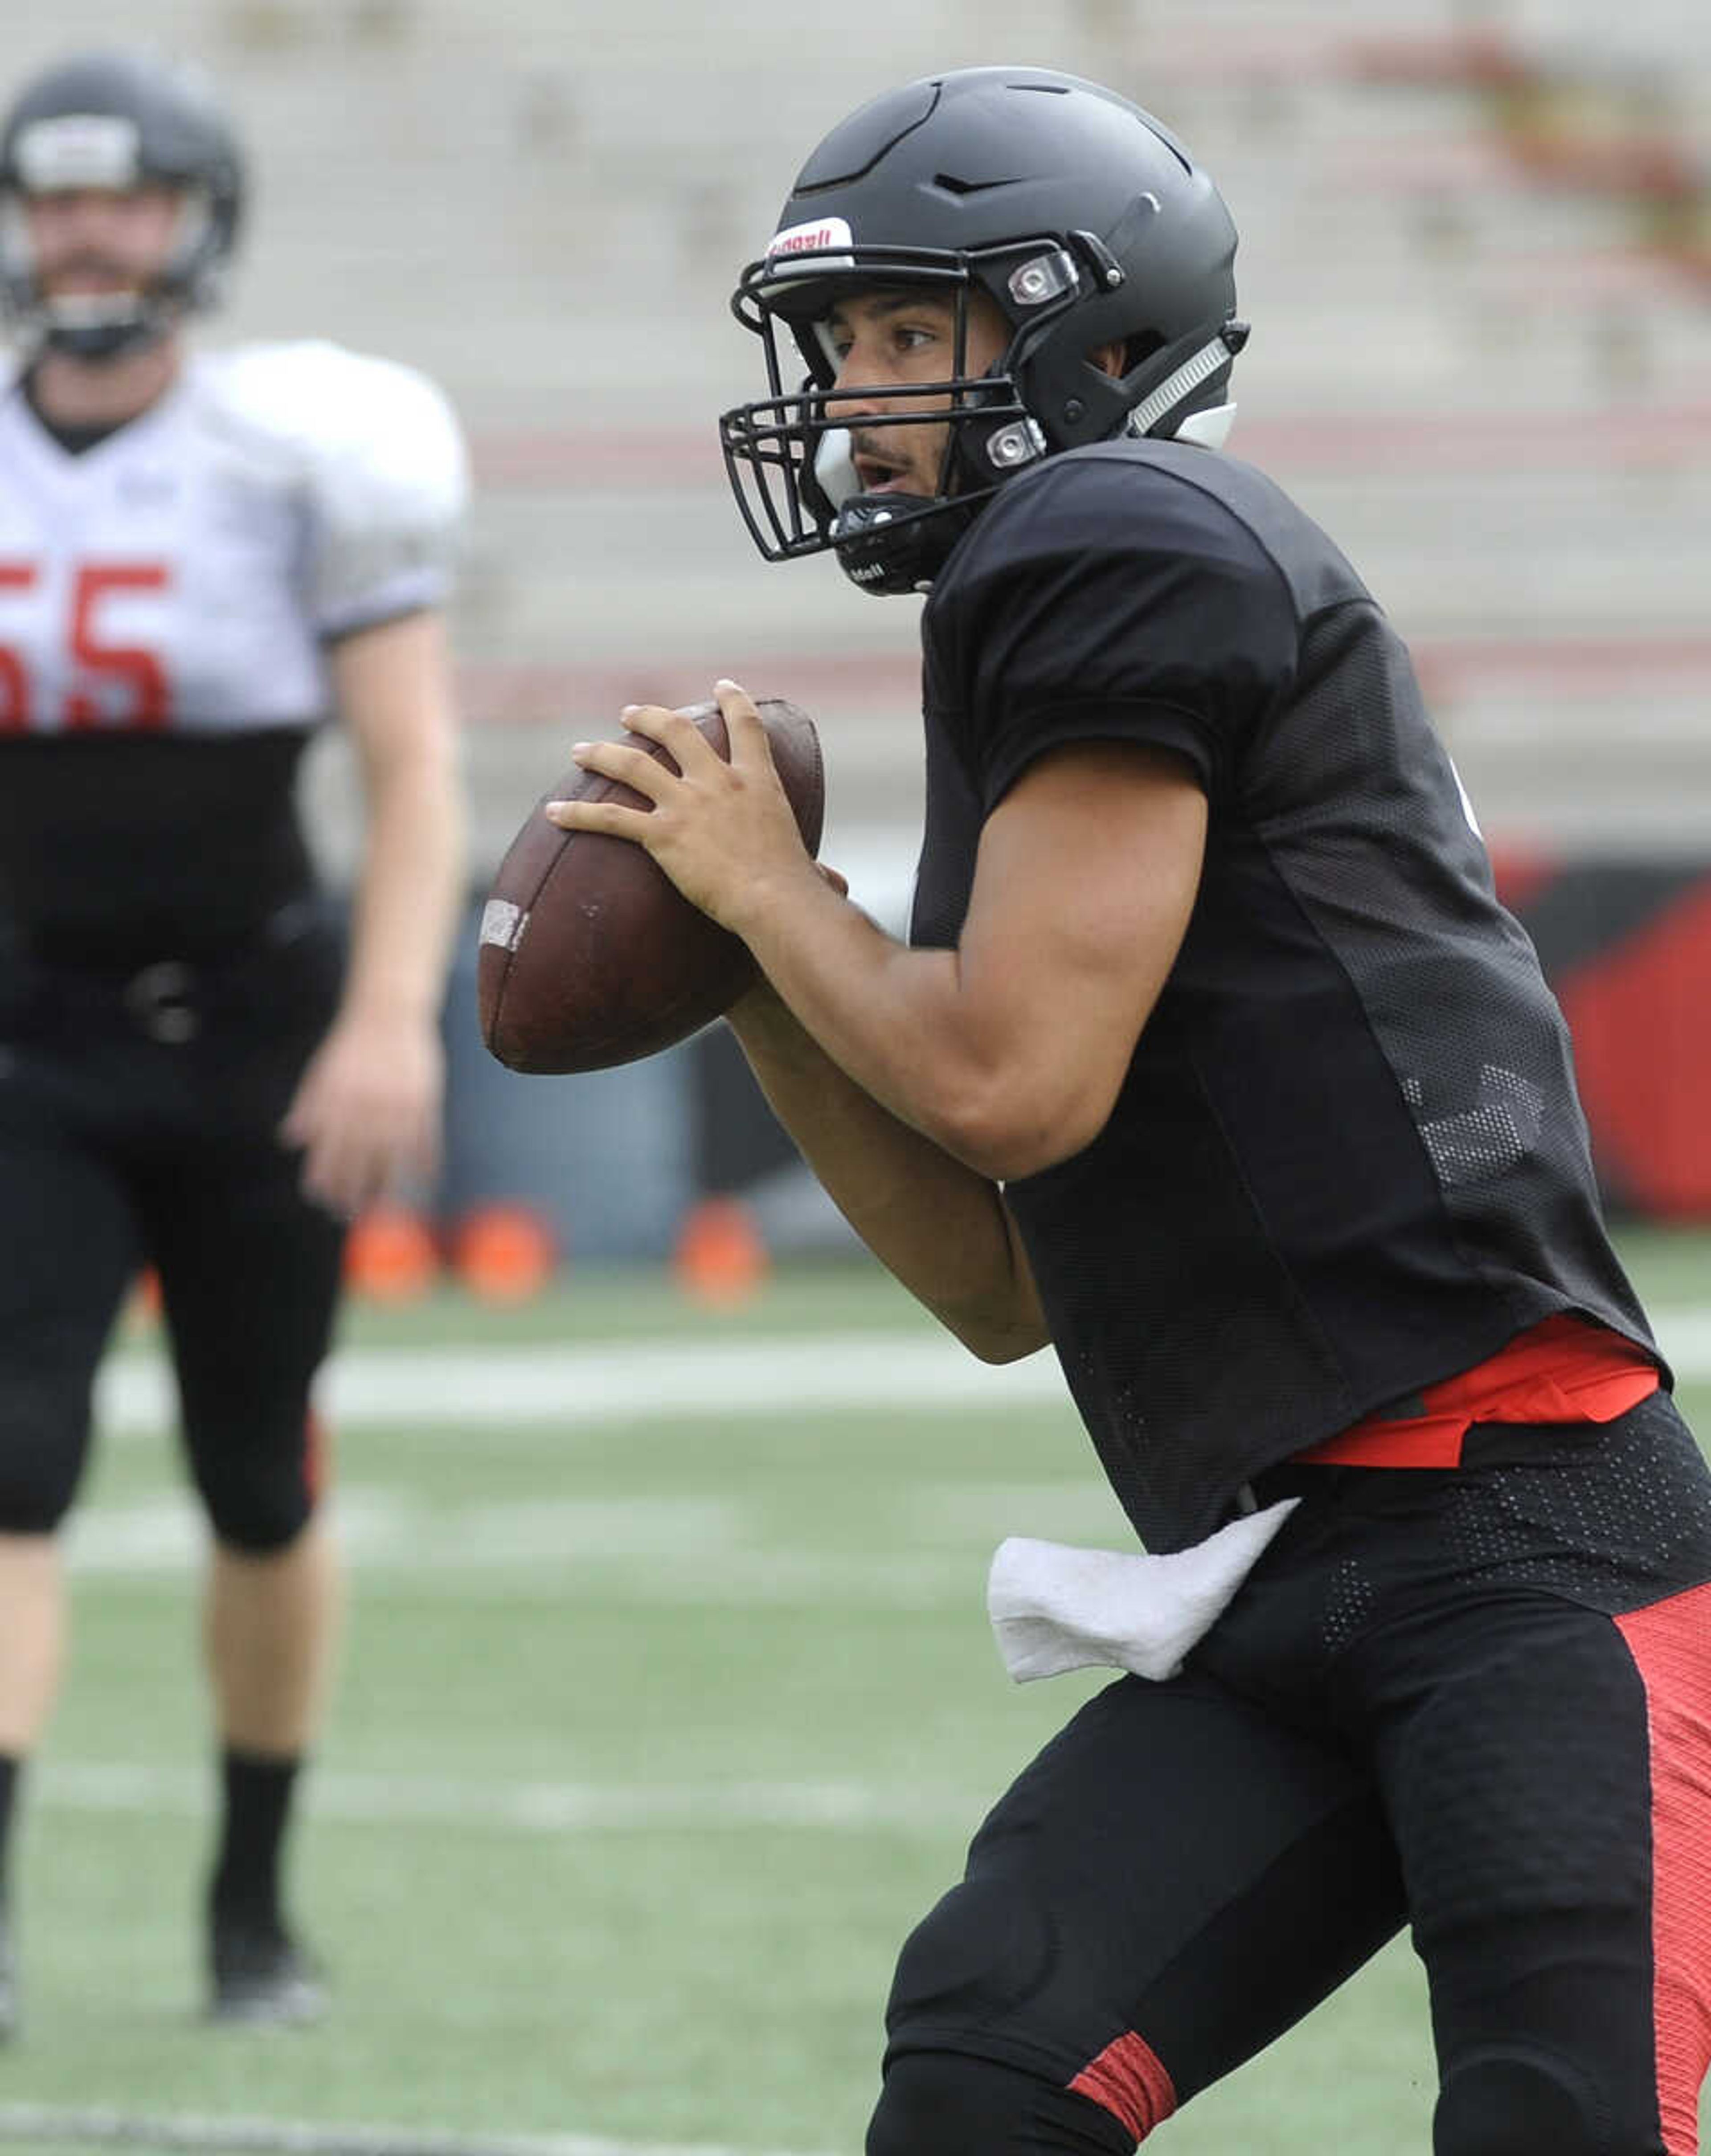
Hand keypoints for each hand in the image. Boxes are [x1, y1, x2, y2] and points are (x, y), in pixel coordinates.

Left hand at [279, 1006, 443, 1217]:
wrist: (388, 1014)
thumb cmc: (349, 1046)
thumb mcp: (321, 1074)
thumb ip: (308, 1108)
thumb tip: (290, 1141)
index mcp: (337, 1102)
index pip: (327, 1151)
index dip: (323, 1179)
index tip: (321, 1199)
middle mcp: (365, 1108)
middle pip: (358, 1161)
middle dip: (351, 1192)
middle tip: (347, 1214)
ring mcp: (397, 1106)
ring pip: (392, 1157)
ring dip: (387, 1185)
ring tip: (383, 1205)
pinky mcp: (424, 1100)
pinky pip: (426, 1139)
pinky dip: (427, 1161)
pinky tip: (424, 1181)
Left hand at [544, 679, 820, 937]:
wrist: (776, 900)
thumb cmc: (798, 890)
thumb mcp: (811, 866)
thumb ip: (818, 869)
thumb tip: (835, 885)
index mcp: (759, 782)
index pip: (746, 726)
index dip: (733, 701)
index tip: (723, 685)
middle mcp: (720, 782)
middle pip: (678, 731)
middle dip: (650, 718)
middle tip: (630, 714)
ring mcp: (689, 805)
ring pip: (634, 764)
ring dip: (603, 753)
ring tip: (581, 750)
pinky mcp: (664, 834)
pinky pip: (610, 818)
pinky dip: (577, 813)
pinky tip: (553, 813)